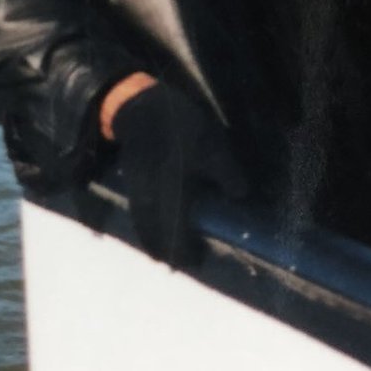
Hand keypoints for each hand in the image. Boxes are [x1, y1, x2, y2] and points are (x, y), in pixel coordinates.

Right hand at [109, 82, 248, 265]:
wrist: (141, 106)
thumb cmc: (179, 124)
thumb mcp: (210, 143)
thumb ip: (225, 171)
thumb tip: (239, 196)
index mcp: (173, 187)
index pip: (177, 229)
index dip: (185, 249)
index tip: (195, 262)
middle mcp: (152, 194)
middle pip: (153, 231)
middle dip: (162, 250)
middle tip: (174, 264)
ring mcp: (137, 187)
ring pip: (142, 222)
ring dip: (150, 239)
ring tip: (160, 251)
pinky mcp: (130, 178)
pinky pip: (136, 209)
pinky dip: (142, 222)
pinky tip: (149, 223)